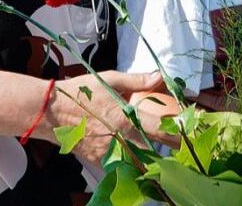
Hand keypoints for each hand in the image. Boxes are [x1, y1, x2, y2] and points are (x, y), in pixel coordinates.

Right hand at [42, 71, 174, 163]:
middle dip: (169, 151)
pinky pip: (120, 165)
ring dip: (152, 159)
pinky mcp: (98, 160)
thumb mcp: (109, 79)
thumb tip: (159, 76)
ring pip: (137, 162)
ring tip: (165, 156)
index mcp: (124, 118)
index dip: (178, 132)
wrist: (49, 111)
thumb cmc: (79, 92)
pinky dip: (131, 164)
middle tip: (185, 148)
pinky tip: (138, 160)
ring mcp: (108, 153)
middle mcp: (119, 139)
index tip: (192, 133)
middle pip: (153, 151)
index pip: (159, 129)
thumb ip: (137, 81)